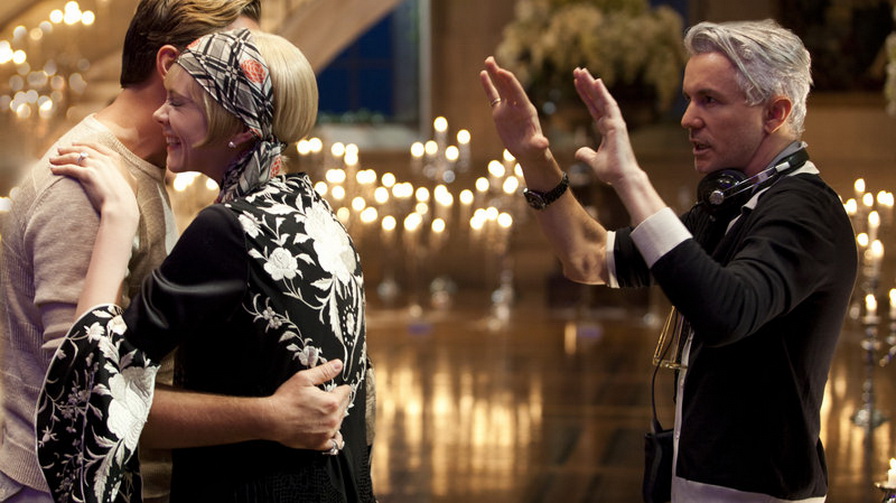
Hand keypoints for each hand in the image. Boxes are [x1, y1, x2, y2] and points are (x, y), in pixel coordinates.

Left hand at [51, 143, 138, 222]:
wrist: (121, 205)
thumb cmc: (127, 197)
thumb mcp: (132, 182)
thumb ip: (127, 175)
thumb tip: (130, 176)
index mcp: (115, 158)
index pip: (95, 146)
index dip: (83, 144)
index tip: (74, 143)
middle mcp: (104, 159)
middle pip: (82, 149)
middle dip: (69, 148)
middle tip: (59, 150)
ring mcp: (95, 165)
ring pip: (73, 157)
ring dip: (61, 157)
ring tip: (52, 160)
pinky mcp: (86, 174)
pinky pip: (69, 168)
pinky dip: (59, 168)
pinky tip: (53, 170)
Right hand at [263, 359, 351, 450]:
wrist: (271, 419)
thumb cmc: (286, 400)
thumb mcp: (304, 379)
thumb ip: (324, 371)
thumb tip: (338, 365)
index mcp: (332, 402)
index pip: (346, 392)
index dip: (339, 387)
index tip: (334, 388)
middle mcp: (333, 419)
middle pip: (344, 406)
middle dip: (337, 401)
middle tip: (324, 399)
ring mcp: (327, 433)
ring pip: (340, 422)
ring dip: (335, 416)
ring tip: (321, 412)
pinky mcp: (319, 443)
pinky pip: (334, 442)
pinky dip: (333, 436)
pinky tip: (328, 430)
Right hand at [479, 56, 550, 163]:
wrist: (528, 151)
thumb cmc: (534, 149)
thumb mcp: (537, 146)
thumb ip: (539, 143)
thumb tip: (544, 144)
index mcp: (526, 110)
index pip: (517, 92)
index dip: (509, 82)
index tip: (501, 72)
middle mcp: (516, 105)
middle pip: (508, 86)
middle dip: (500, 73)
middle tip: (491, 60)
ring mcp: (508, 108)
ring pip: (500, 87)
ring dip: (495, 74)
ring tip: (488, 60)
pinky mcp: (500, 112)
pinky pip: (493, 96)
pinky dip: (488, 85)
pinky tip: (483, 74)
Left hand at [571, 68, 639, 186]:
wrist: (622, 178)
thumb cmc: (612, 171)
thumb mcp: (594, 161)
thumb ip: (586, 154)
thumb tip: (579, 152)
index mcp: (606, 128)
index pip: (593, 107)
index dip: (585, 95)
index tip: (576, 83)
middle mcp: (612, 122)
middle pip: (597, 99)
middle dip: (587, 84)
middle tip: (577, 70)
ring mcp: (616, 122)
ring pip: (602, 98)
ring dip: (592, 84)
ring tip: (582, 71)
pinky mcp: (618, 125)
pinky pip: (610, 105)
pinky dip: (603, 93)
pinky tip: (596, 81)